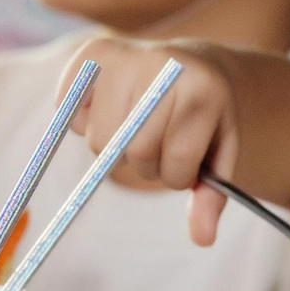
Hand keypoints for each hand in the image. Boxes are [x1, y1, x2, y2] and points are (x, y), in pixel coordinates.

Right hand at [57, 37, 244, 244]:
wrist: (195, 66)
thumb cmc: (204, 120)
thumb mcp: (219, 155)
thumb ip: (211, 196)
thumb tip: (202, 239)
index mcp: (202, 87)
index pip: (176, 162)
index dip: (179, 176)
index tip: (187, 160)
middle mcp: (162, 64)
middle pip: (134, 152)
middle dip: (146, 164)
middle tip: (160, 143)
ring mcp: (125, 53)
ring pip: (99, 141)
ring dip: (115, 150)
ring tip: (136, 128)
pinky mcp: (92, 51)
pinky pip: (70, 112)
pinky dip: (84, 122)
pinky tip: (112, 107)